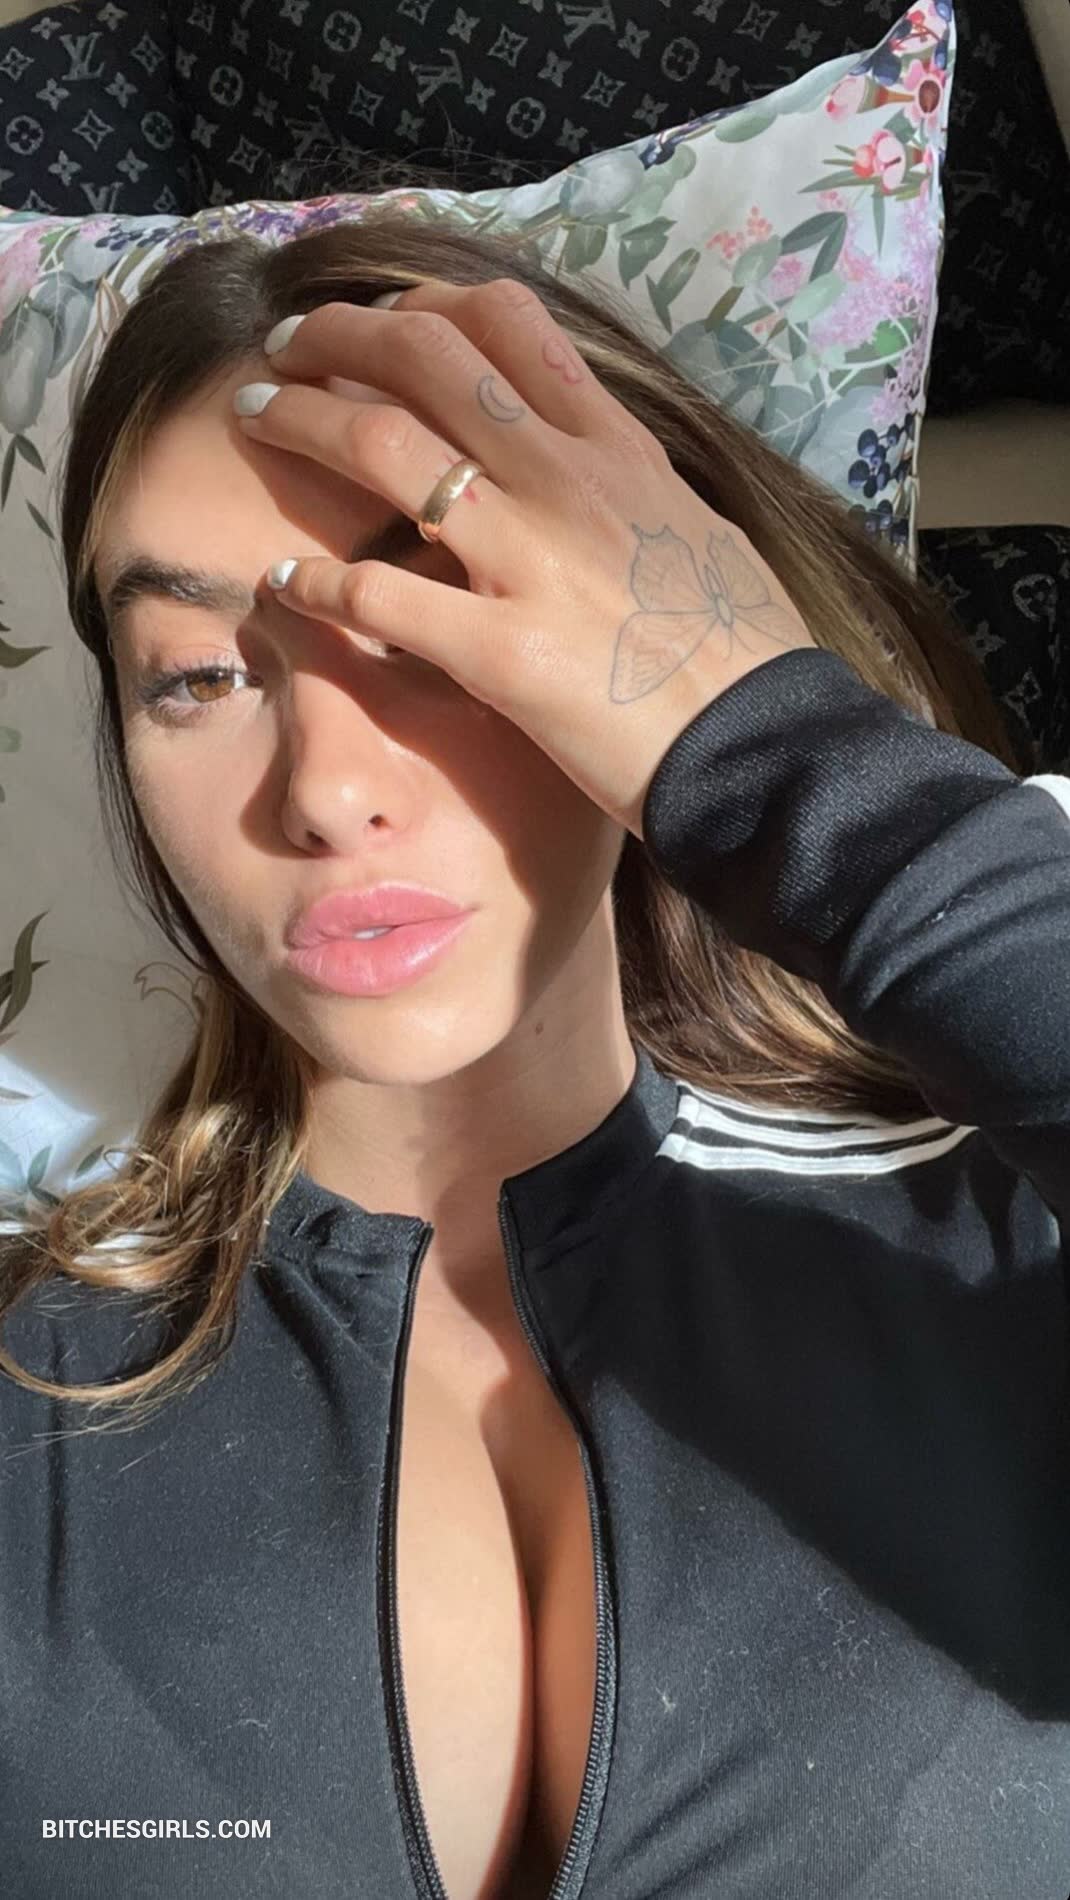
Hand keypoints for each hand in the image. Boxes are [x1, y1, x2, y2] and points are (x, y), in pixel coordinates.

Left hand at [234, 277, 817, 839]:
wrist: (771, 748)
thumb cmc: (744, 655)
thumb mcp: (696, 533)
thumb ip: (630, 485)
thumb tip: (590, 464)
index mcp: (617, 453)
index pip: (509, 327)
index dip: (425, 303)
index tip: (382, 319)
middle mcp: (568, 483)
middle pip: (428, 359)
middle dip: (340, 336)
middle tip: (286, 348)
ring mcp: (532, 563)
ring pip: (388, 449)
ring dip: (303, 422)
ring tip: (256, 420)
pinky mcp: (504, 654)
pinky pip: (383, 597)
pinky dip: (319, 582)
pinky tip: (284, 581)